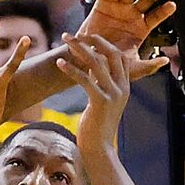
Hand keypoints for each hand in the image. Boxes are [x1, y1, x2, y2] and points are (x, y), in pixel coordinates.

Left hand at [55, 35, 139, 158]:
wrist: (99, 150)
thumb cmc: (97, 128)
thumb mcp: (103, 103)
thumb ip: (101, 85)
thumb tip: (92, 70)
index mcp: (125, 87)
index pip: (119, 56)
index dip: (103, 44)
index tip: (87, 37)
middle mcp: (122, 88)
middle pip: (111, 53)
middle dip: (91, 41)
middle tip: (73, 35)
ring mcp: (113, 94)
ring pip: (97, 63)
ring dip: (79, 49)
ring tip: (64, 41)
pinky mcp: (100, 102)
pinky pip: (85, 79)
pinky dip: (71, 69)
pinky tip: (59, 63)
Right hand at [76, 0, 175, 82]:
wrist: (87, 62)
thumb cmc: (111, 66)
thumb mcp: (132, 68)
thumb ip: (148, 66)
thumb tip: (165, 61)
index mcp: (140, 29)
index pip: (155, 17)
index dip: (163, 11)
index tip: (172, 5)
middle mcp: (131, 16)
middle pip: (146, 0)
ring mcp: (118, 10)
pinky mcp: (102, 7)